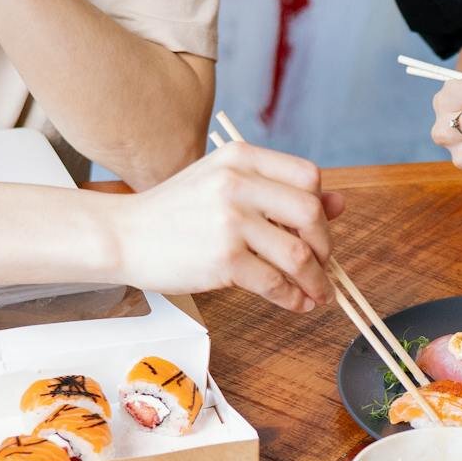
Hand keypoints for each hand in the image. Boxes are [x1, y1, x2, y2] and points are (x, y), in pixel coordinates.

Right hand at [114, 142, 344, 309]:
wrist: (122, 234)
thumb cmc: (175, 213)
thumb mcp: (225, 186)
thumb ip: (278, 192)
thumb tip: (339, 204)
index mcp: (241, 158)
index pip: (308, 176)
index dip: (322, 208)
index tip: (319, 231)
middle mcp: (238, 183)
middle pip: (311, 213)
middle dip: (325, 246)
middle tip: (323, 266)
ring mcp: (230, 220)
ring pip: (299, 254)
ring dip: (316, 280)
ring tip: (317, 294)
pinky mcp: (224, 258)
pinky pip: (276, 283)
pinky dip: (293, 298)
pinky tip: (295, 303)